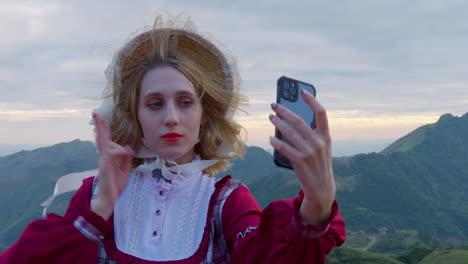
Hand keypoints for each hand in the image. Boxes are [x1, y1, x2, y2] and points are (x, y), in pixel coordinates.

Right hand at [91, 113, 133, 219]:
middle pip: (101, 139)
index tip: (104, 120)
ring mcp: (103, 162)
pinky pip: (109, 154)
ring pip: (104, 144)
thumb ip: (126, 159)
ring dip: (109, 136)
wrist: (110, 199)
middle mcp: (103, 158)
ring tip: (119, 142)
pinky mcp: (104, 167)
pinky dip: (118, 151)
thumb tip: (127, 147)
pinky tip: (125, 152)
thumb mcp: (125, 170)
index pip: (106, 141)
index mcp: (108, 158)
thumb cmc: (116, 186)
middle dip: (100, 126)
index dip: (106, 131)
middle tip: (96, 113)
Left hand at [269, 89, 334, 225]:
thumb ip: (312, 134)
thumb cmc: (318, 164)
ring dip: (278, 123)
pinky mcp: (300, 161)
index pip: (321, 113)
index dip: (311, 100)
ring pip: (289, 132)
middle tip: (274, 105)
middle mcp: (319, 142)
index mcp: (326, 136)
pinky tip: (270, 138)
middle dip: (285, 111)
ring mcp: (309, 152)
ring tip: (271, 118)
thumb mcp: (321, 148)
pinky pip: (284, 148)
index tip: (301, 91)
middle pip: (299, 120)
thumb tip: (291, 120)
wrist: (321, 188)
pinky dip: (276, 142)